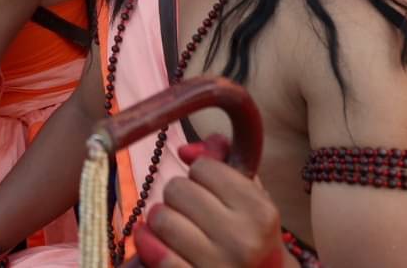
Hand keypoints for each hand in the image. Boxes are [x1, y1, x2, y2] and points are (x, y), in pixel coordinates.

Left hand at [131, 135, 284, 267]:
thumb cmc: (251, 235)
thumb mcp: (250, 198)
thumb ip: (223, 162)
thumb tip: (185, 150)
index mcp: (260, 212)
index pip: (203, 168)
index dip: (200, 176)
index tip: (208, 191)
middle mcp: (241, 240)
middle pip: (177, 188)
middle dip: (178, 196)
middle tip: (188, 211)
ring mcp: (217, 265)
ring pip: (161, 217)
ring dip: (161, 218)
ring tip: (174, 227)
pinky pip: (154, 251)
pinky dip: (146, 240)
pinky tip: (149, 238)